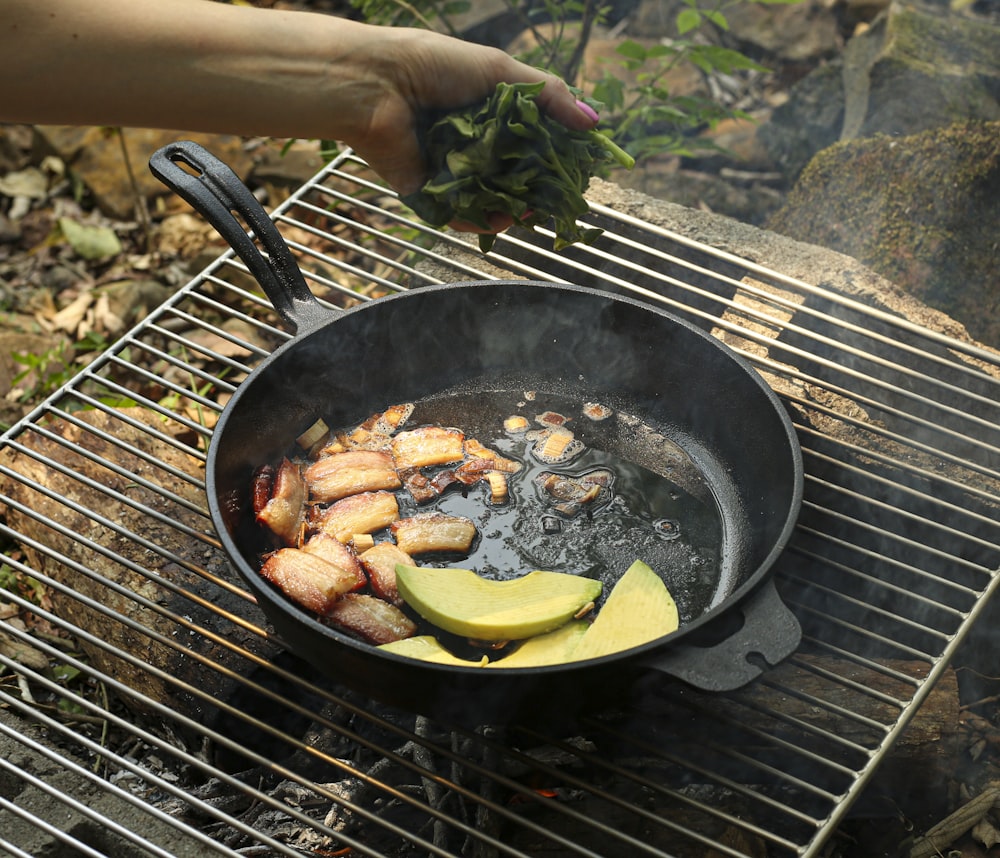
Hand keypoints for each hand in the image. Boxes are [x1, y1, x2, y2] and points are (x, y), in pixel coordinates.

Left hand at [341, 27, 598, 230]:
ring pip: (494, 201)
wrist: (375, 85)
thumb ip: (550, 97)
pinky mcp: (432, 195)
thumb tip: (595, 123)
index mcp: (491, 114)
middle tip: (559, 196)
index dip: (557, 157)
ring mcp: (454, 173)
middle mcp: (475, 145)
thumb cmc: (433, 66)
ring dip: (515, 208)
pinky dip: (481, 220)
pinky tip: (501, 219)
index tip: (578, 169)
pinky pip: (462, 215)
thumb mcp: (500, 72)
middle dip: (539, 189)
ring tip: (531, 210)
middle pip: (517, 177)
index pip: (534, 143)